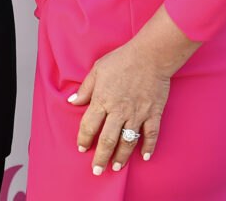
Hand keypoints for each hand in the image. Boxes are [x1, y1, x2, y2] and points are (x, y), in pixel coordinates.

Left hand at [68, 5, 199, 174]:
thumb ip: (85, 88)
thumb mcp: (97, 69)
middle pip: (107, 140)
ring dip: (121, 156)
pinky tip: (144, 156)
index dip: (84, 139)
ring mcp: (137, 114)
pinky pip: (151, 135)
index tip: (82, 147)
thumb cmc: (122, 59)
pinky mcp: (153, 113)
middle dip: (101, 157)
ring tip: (116, 167)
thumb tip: (72, 101)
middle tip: (97, 170)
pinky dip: (148, 147)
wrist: (150, 55)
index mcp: (103, 100)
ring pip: (128, 141)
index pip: (89, 125)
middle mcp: (119, 110)